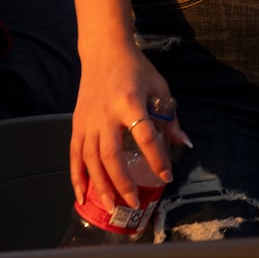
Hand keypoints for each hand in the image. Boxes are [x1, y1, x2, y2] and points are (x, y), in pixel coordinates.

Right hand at [70, 48, 190, 210]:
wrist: (104, 51)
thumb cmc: (136, 69)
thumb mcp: (160, 88)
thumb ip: (170, 117)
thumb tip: (184, 144)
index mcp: (130, 102)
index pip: (145, 135)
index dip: (157, 158)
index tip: (167, 175)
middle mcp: (106, 114)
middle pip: (112, 155)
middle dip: (123, 182)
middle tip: (135, 203)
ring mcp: (88, 120)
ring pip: (91, 159)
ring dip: (101, 185)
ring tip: (112, 206)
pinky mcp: (76, 124)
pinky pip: (74, 155)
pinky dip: (77, 177)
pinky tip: (82, 195)